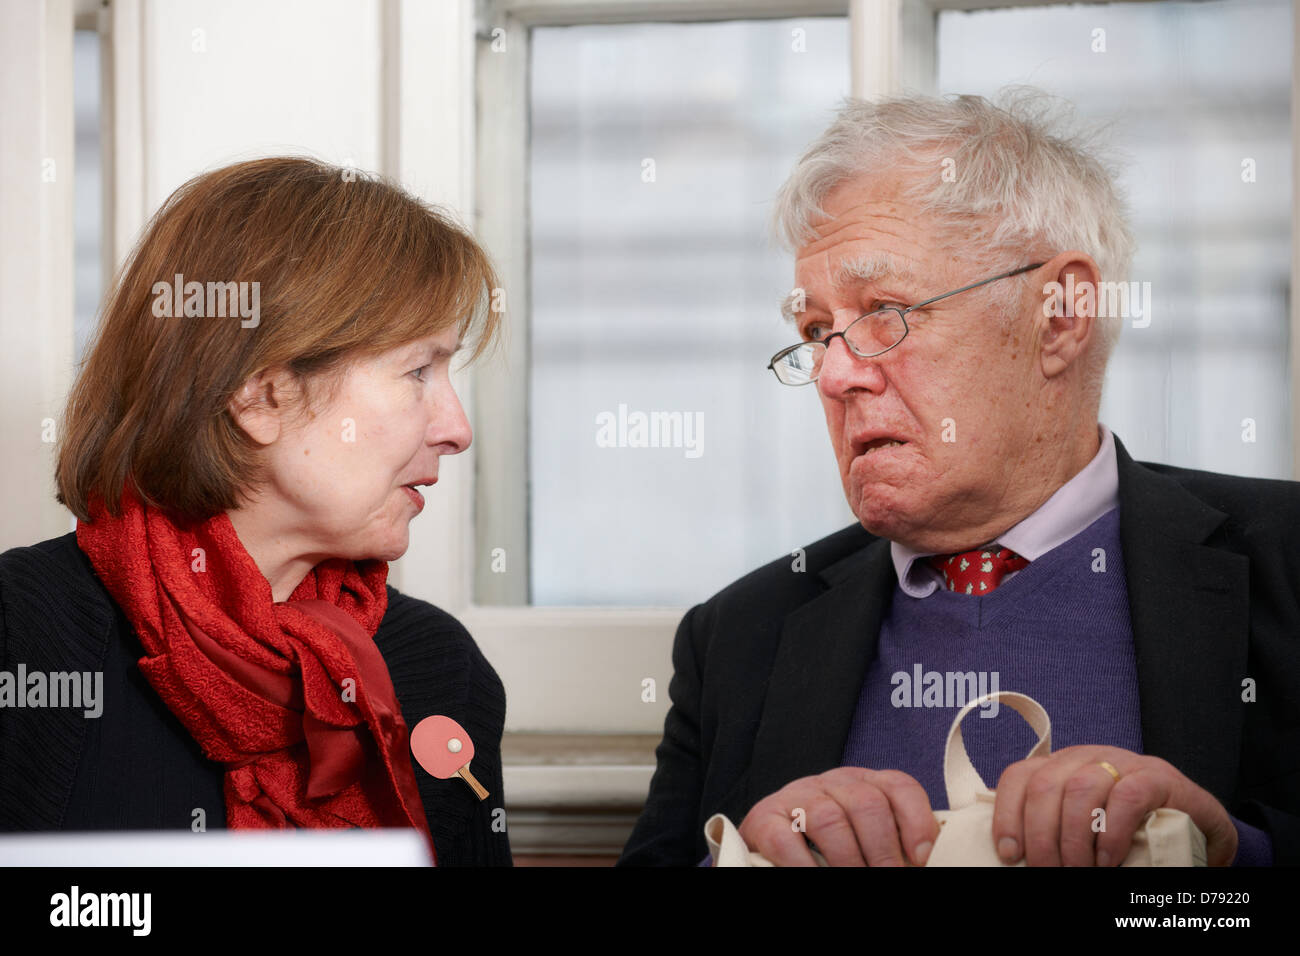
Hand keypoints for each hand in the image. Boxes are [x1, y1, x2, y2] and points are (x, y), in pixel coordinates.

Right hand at [737, 767, 940, 866]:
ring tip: (854, 883)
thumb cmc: (828, 849)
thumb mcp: (866, 840)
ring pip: (830, 819)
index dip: (917, 821)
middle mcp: (832, 783)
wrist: (769, 843)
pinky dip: (804, 867)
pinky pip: (786, 840)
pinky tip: (815, 877)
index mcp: (864, 784)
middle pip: (867, 803)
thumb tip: (925, 864)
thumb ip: (894, 846)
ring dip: (848, 862)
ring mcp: (796, 796)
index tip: (921, 859)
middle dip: (884, 852)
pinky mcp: (764, 818)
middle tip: (889, 880)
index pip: (898, 787)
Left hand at [991, 745, 1238, 865]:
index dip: (1007, 814)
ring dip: (1073, 840)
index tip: (1009, 854)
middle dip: (1040, 837)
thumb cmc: (1134, 831)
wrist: (1199, 826)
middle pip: (1045, 786)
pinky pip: (1125, 798)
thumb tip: (1017, 860)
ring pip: (1079, 789)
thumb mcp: (1086, 828)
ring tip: (1077, 872)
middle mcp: (1086, 758)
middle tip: (1047, 872)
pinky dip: (1111, 834)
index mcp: (1061, 767)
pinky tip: (1108, 862)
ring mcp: (1123, 762)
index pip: (1020, 777)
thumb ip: (1055, 831)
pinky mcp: (1157, 778)